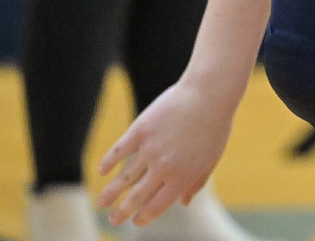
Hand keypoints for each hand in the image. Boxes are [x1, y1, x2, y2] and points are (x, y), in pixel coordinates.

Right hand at [96, 78, 237, 225]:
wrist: (210, 93)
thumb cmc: (214, 127)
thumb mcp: (212, 158)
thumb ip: (196, 182)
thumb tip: (184, 203)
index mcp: (182, 177)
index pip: (157, 205)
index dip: (144, 216)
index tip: (136, 222)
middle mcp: (164, 167)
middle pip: (137, 196)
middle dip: (122, 211)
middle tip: (112, 221)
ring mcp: (150, 148)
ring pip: (124, 177)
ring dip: (110, 193)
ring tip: (100, 203)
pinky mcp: (140, 129)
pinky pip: (119, 151)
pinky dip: (108, 162)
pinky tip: (102, 171)